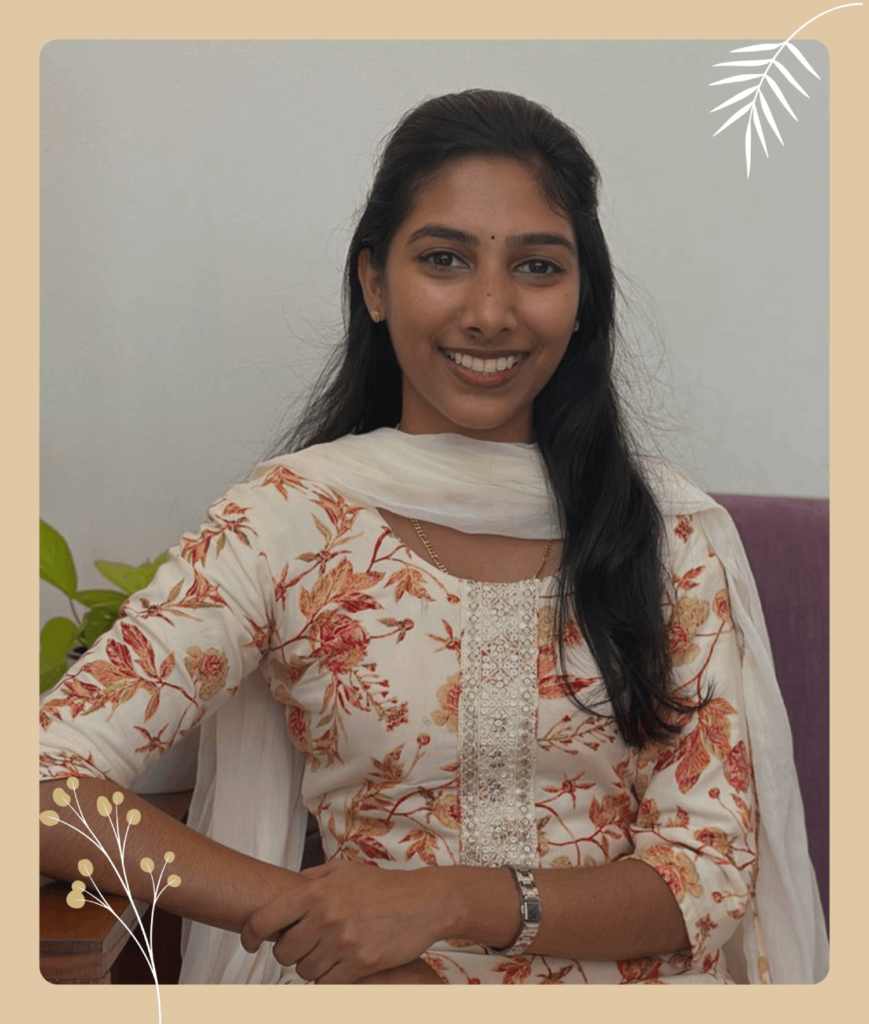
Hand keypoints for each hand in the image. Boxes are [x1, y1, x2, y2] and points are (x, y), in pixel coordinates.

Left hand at [240, 860, 451, 983]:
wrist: (424, 901)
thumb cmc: (383, 885)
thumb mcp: (344, 869)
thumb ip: (311, 877)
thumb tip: (285, 887)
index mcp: (317, 890)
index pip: (264, 920)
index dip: (249, 934)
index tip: (249, 942)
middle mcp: (326, 916)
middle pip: (283, 953)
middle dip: (289, 953)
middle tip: (304, 946)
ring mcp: (343, 942)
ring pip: (304, 972)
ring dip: (311, 967)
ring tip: (328, 953)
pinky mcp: (360, 964)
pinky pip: (327, 985)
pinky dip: (330, 979)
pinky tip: (341, 965)